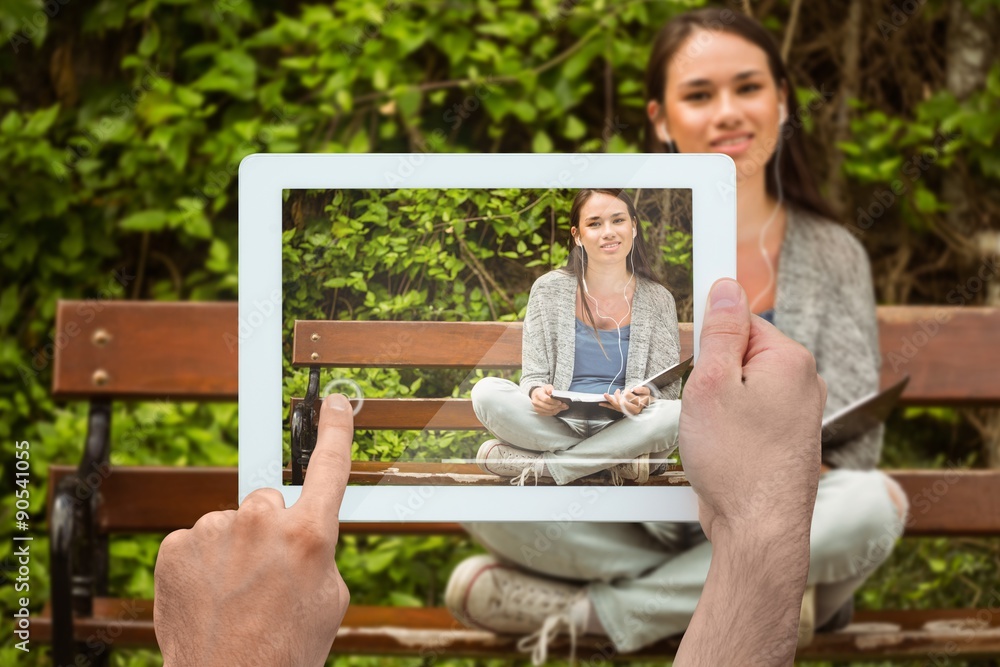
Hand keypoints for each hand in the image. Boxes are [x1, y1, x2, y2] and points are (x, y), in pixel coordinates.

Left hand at [154, 394, 353, 666]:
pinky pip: (197, 541)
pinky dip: (201, 565)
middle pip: (270, 504)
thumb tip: (300, 534)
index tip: (335, 402)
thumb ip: (318, 552)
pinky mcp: (175, 546)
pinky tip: (208, 598)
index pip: (329, 467)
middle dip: (270, 532)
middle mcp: (260, 521)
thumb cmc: (286, 651)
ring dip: (234, 551)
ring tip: (235, 599)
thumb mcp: (330, 600)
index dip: (336, 430)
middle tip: (266, 579)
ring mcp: (213, 530)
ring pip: (232, 526)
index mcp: (308, 534)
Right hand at [530, 384, 567, 415]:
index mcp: (538, 394)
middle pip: (548, 407)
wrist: (537, 395)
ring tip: (562, 407)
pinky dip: (554, 412)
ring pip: (549, 411)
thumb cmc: (543, 391)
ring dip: (557, 410)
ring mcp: (537, 408)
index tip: (560, 402)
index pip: (546, 399)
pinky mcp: (539, 412)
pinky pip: (548, 414)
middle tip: (564, 405)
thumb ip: (550, 388)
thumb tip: (551, 391)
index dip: (554, 401)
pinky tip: (558, 409)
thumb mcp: (547, 387)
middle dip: (557, 406)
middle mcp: (536, 402)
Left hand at [602, 385, 651, 414]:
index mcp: (638, 405)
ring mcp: (627, 411)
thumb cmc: (647, 398)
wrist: (647, 405)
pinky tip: (601, 403)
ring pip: (616, 407)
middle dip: (617, 397)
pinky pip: (614, 408)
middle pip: (622, 404)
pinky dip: (608, 405)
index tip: (627, 389)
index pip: (630, 399)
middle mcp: (632, 410)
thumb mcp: (647, 392)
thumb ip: (642, 389)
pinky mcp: (623, 411)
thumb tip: (634, 389)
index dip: (627, 393)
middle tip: (616, 391)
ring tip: (605, 395)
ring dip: (610, 400)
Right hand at [679, 279, 824, 542]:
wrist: (760, 531)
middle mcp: (804, 383)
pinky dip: (730, 429)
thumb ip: (719, 332)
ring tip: (712, 436)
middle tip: (702, 407)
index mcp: (790, 360)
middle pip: (741, 356)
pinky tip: (722, 452)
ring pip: (742, 390)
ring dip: (718, 407)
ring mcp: (799, 415)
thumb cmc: (736, 462)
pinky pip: (749, 417)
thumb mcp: (711, 384)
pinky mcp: (787, 441)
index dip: (709, 343)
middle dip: (711, 378)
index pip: (740, 322)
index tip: (696, 363)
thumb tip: (726, 288)